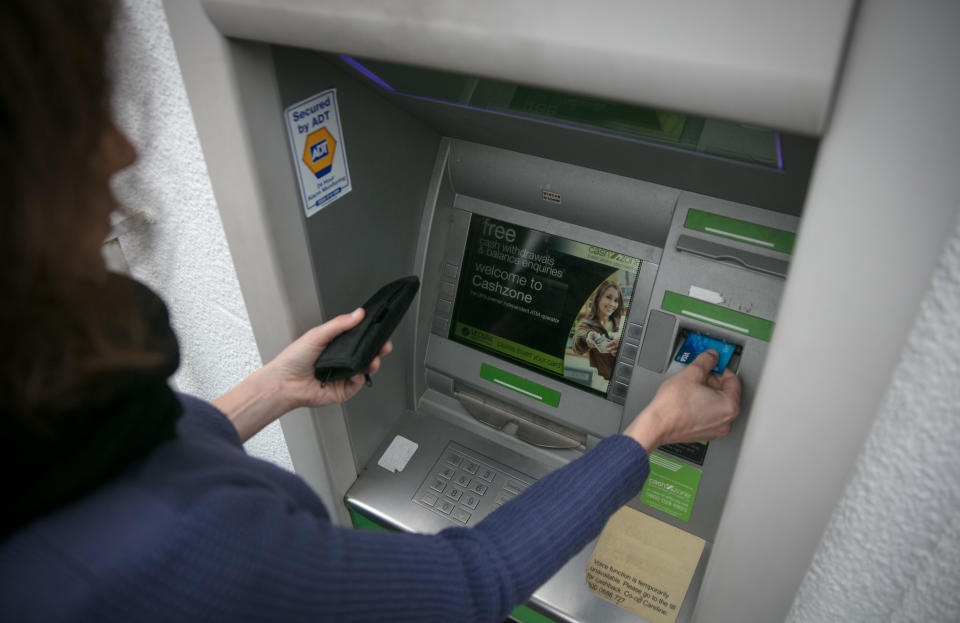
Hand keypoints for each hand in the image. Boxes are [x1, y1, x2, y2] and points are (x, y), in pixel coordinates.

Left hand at [214, 308, 391, 441]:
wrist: (284, 383)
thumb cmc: (293, 359)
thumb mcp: (317, 335)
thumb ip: (339, 324)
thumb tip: (357, 314)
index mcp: (335, 345)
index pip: (358, 338)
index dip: (370, 335)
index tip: (379, 330)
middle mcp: (341, 360)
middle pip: (365, 354)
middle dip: (377, 349)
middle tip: (384, 346)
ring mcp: (343, 375)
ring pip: (365, 369)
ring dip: (372, 363)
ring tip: (372, 359)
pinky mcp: (343, 390)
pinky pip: (359, 383)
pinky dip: (361, 377)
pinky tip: (357, 373)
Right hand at [623, 350, 740, 452]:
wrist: (656, 425)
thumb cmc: (672, 406)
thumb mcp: (691, 373)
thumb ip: (706, 360)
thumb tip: (711, 356)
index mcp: (730, 406)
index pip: (733, 380)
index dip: (720, 368)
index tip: (712, 364)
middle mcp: (726, 421)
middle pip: (726, 393)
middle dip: (712, 380)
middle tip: (699, 374)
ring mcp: (715, 429)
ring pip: (717, 404)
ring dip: (706, 392)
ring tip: (690, 387)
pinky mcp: (704, 433)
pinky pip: (708, 415)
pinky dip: (702, 405)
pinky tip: (688, 399)